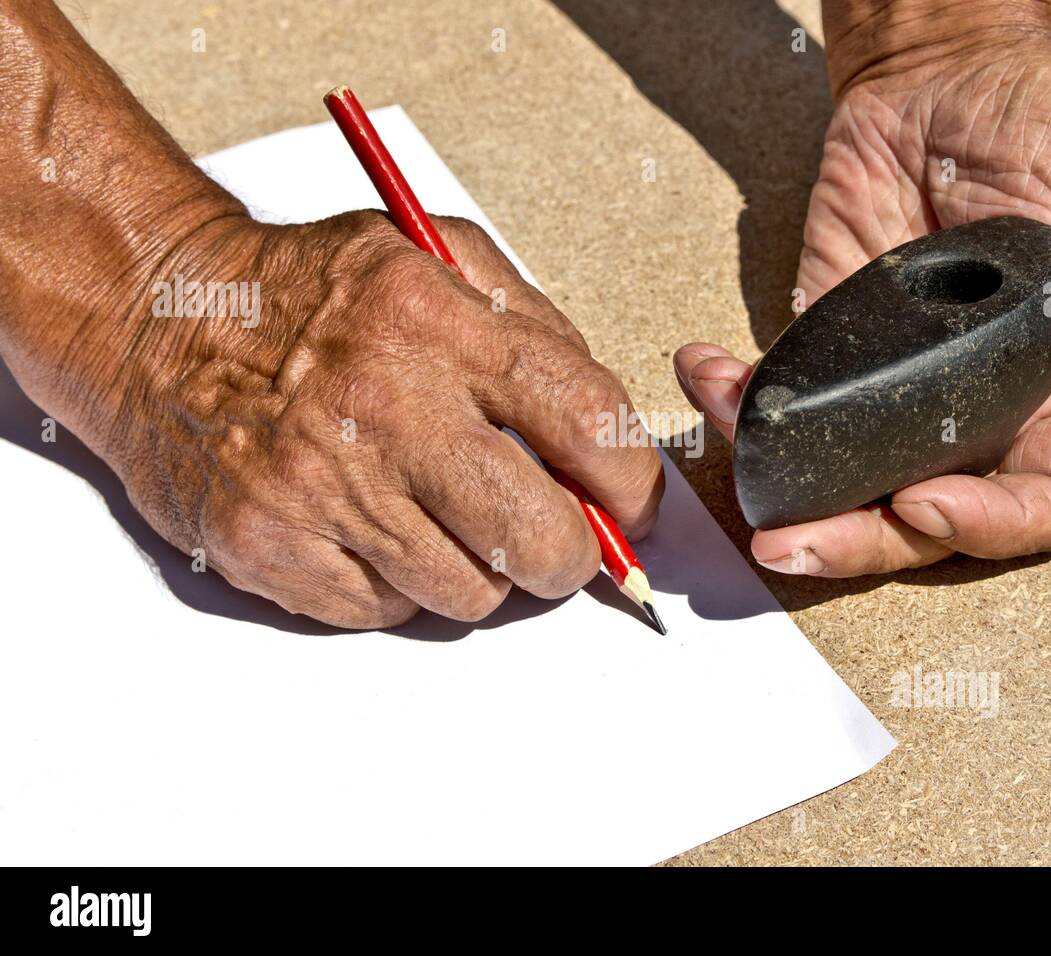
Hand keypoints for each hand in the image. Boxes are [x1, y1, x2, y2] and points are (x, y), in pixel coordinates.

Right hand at [81, 212, 663, 626]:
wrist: (157, 316)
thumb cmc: (306, 291)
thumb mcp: (430, 253)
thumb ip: (531, 325)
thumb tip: (602, 427)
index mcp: (437, 326)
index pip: (586, 423)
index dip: (632, 481)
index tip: (632, 502)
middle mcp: (383, 409)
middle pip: (538, 539)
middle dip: (569, 555)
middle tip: (554, 539)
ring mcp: (322, 488)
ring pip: (469, 594)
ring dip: (476, 567)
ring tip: (436, 512)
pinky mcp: (270, 548)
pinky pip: (387, 612)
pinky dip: (397, 583)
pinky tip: (370, 526)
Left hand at [675, 3, 1050, 576]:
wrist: (943, 75)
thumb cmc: (1045, 128)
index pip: (1040, 502)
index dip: (988, 526)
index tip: (925, 503)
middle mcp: (976, 411)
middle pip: (925, 519)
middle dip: (859, 543)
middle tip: (797, 543)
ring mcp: (896, 389)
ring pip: (846, 482)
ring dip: (789, 497)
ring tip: (746, 494)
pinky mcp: (829, 351)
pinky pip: (784, 404)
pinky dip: (737, 405)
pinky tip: (708, 374)